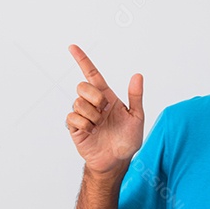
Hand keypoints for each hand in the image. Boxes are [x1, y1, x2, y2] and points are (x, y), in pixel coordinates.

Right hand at [65, 44, 144, 174]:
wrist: (117, 161)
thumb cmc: (127, 140)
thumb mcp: (137, 118)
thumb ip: (136, 96)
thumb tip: (138, 75)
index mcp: (107, 97)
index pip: (92, 74)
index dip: (82, 60)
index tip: (72, 47)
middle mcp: (93, 104)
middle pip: (82, 86)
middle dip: (93, 96)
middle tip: (104, 110)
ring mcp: (83, 115)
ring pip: (78, 103)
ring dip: (92, 115)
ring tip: (99, 126)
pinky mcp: (75, 128)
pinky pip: (73, 118)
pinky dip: (84, 124)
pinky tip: (92, 132)